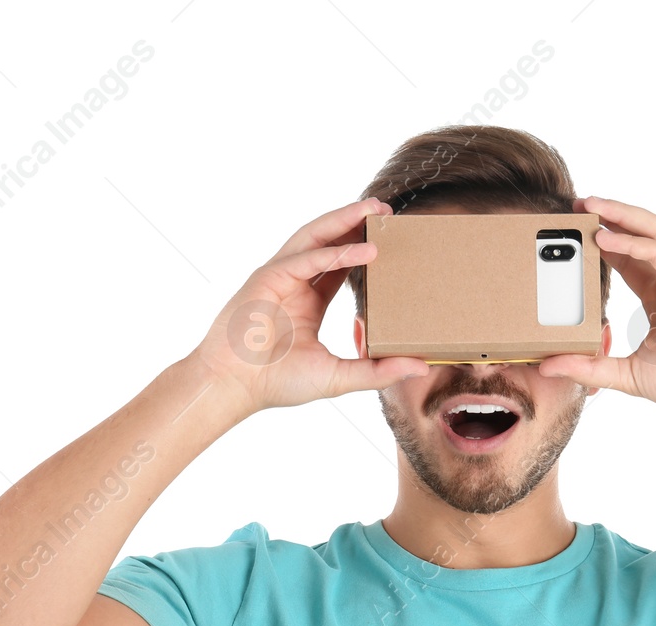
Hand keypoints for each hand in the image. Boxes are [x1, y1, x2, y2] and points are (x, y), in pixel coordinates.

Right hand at [192, 197, 429, 415]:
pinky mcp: (268, 278)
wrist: (234, 387)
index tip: (391, 239)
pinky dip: (335, 252)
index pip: (339, 266)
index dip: (363, 250)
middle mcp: (294, 283)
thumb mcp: (339, 376)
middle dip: (356, 223)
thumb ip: (378, 371)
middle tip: (389, 212)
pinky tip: (364, 249)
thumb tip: (422, 367)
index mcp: (308, 302)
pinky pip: (306, 259)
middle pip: (329, 242)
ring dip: (346, 221)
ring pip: (316, 238)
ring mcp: (280, 277)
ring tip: (376, 209)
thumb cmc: (276, 382)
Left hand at [536, 196, 655, 416]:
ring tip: (591, 206)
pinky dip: (634, 243)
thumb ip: (589, 368)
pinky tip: (607, 239)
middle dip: (612, 215)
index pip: (630, 257)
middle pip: (642, 233)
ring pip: (654, 231)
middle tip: (579, 203)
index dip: (606, 239)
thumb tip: (548, 367)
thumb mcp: (626, 375)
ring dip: (622, 215)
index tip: (577, 229)